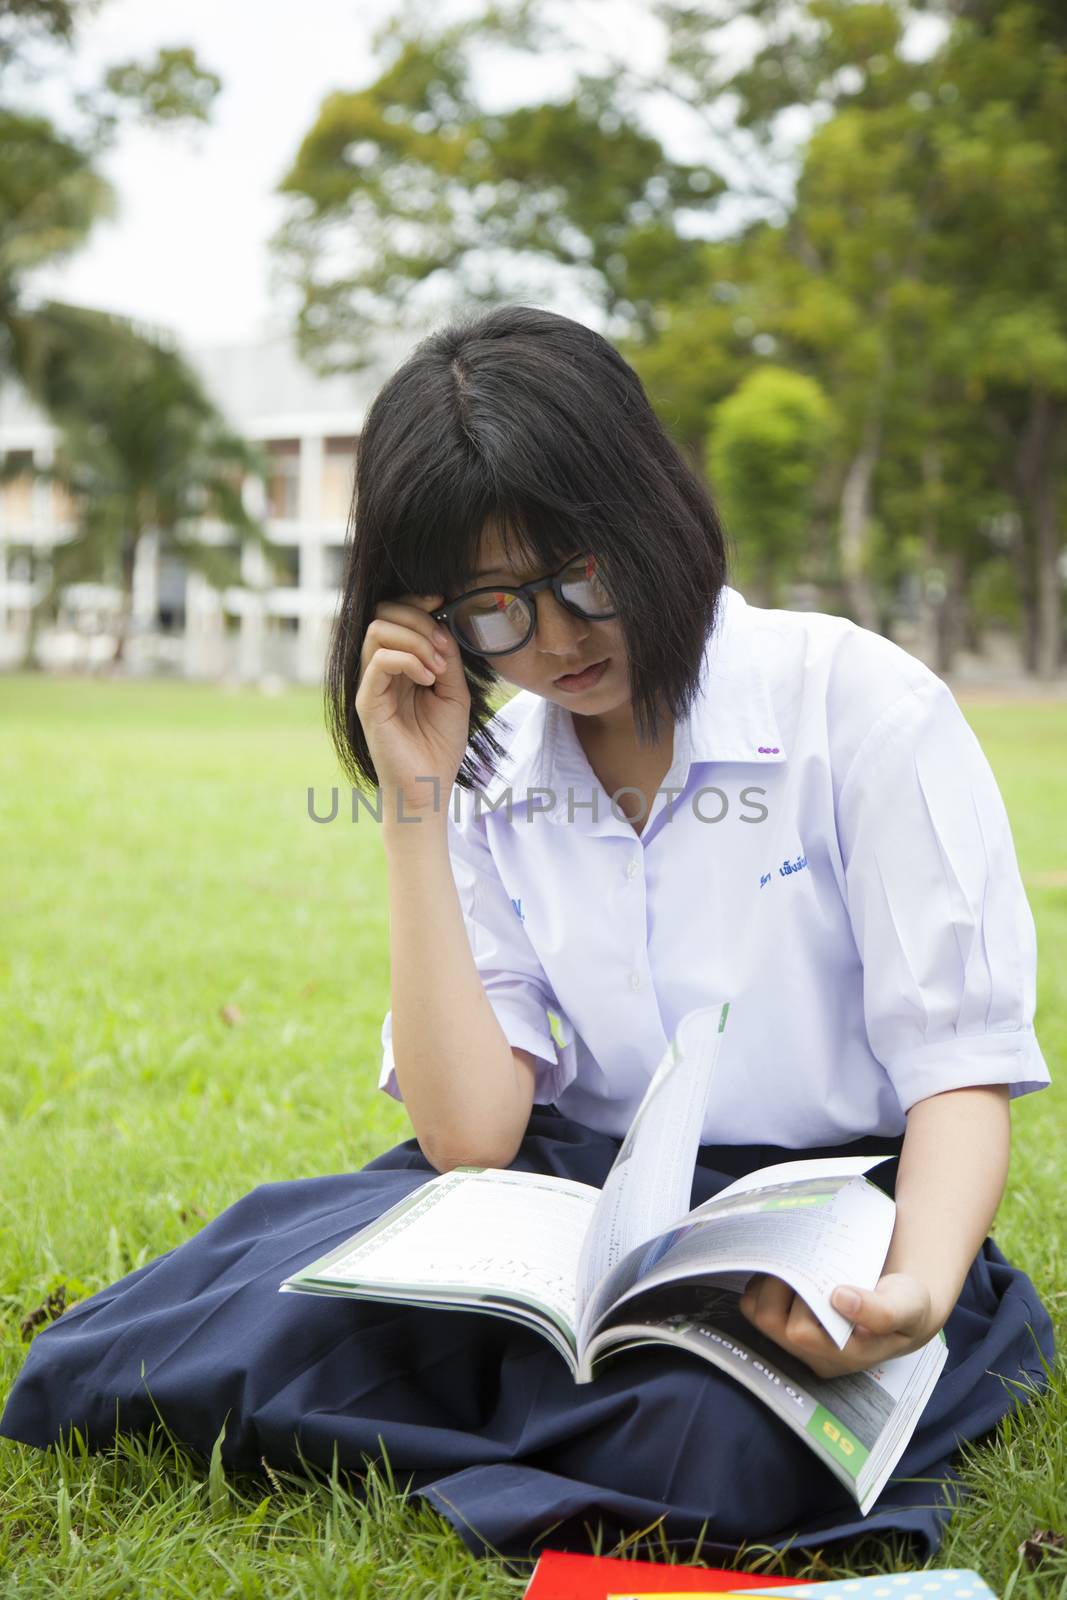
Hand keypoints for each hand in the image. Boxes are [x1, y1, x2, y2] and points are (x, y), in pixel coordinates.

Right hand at [355, 592, 470, 814]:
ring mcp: (371, 684)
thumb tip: (442, 625)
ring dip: (415, 639)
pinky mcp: (367, 701)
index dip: (416, 600)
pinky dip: (408, 660)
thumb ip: (448, 658)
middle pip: (382, 613)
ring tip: (437, 667)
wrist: (429, 787)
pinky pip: (379, 660)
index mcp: (400, 665)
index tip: (443, 601)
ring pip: (377, 630)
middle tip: (444, 647)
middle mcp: (380, 670)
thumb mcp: (454, 693)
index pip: (395, 614)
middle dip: (418, 617)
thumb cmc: (440, 745)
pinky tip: (428, 679)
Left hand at [738, 1271, 940, 1378]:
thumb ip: (881, 1310)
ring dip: (766, 1284)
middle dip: (779, 1285)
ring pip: (759, 1315)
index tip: (815, 1271)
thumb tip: (840, 1299)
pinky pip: (756, 1308)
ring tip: (789, 1259)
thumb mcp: (907, 1306)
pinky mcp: (787, 1327)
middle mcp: (817, 1355)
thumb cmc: (906, 1304)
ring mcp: (799, 1344)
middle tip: (798, 1256)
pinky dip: (760, 1285)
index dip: (798, 1300)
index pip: (802, 1333)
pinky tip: (781, 1267)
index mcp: (845, 1356)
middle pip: (773, 1322)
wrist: (902, 1304)